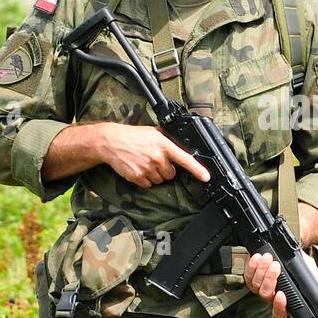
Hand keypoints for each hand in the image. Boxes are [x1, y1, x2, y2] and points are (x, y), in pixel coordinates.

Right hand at [91, 123, 210, 187]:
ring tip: (145, 164)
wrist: (112, 142)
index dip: (197, 169)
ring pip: (159, 180)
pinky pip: (148, 185)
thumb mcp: (153, 132)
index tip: (206, 177)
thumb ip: (167, 140)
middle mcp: (157, 158)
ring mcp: (147, 168)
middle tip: (155, 161)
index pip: (185, 159)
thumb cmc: (132, 136)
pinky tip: (138, 169)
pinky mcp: (137, 177)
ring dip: (155, 175)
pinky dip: (144, 180)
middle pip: (171, 174)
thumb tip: (179, 145)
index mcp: (164, 145)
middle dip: (165, 170)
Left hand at [244, 248, 317, 317]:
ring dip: (261, 270)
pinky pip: (247, 274)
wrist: (293, 252)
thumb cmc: (304, 267)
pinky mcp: (251, 276)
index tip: (281, 295)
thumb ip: (317, 285)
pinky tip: (258, 257)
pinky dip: (252, 265)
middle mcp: (271, 296)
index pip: (280, 312)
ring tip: (269, 258)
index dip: (279, 306)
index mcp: (286, 300)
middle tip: (276, 266)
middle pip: (265, 294)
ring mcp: (259, 286)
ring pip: (255, 284)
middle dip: (270, 279)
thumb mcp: (314, 276)